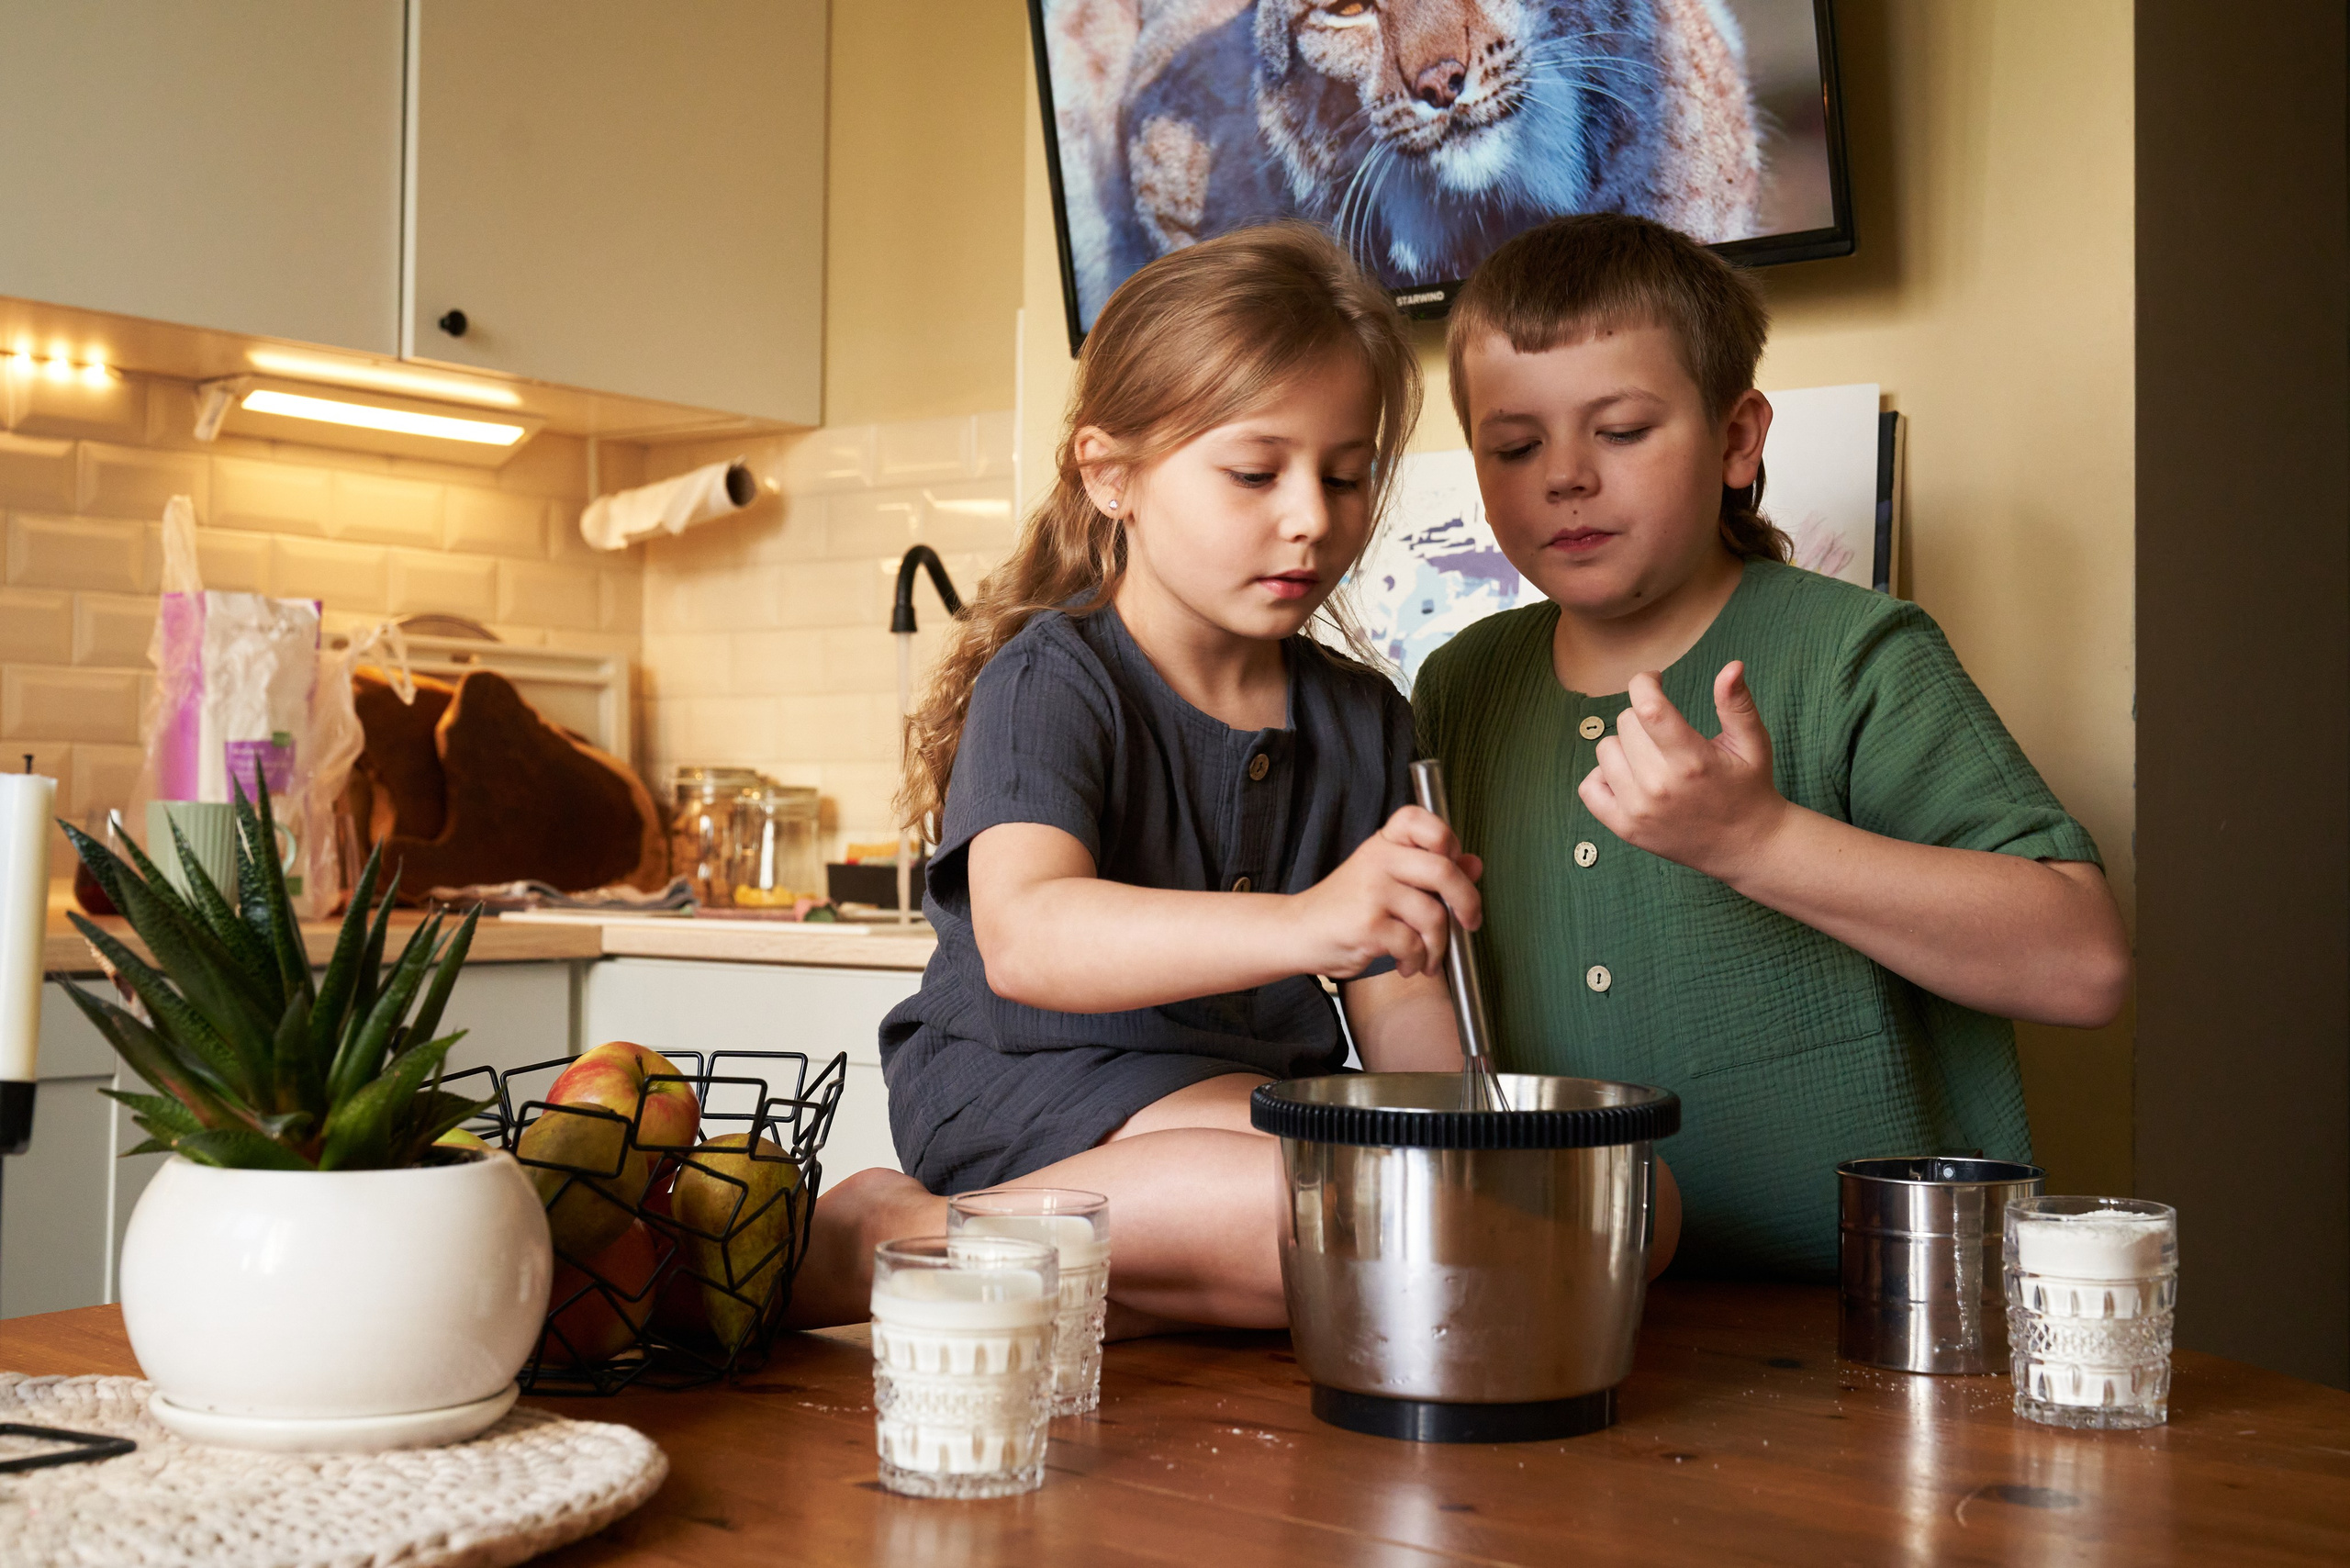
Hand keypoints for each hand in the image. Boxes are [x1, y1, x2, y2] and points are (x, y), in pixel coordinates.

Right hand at [1292, 806, 1482, 979]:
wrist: (1297, 933)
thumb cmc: (1345, 908)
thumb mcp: (1386, 880)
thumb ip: (1429, 871)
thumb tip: (1475, 864)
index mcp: (1382, 843)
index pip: (1420, 820)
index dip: (1448, 840)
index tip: (1455, 865)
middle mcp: (1377, 859)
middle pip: (1443, 871)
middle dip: (1468, 903)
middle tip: (1470, 922)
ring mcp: (1371, 891)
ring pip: (1433, 916)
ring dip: (1439, 947)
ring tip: (1428, 959)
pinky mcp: (1367, 925)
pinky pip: (1414, 945)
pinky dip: (1417, 962)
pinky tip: (1406, 965)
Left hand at [1579, 662, 1788, 882]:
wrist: (1746, 846)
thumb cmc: (1748, 787)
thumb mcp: (1752, 743)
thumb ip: (1737, 704)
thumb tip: (1732, 665)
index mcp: (1692, 760)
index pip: (1648, 707)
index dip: (1645, 682)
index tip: (1655, 680)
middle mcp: (1660, 786)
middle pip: (1626, 723)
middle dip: (1645, 717)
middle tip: (1668, 734)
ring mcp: (1638, 810)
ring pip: (1606, 749)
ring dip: (1626, 746)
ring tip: (1653, 757)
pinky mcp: (1624, 828)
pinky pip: (1589, 788)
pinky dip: (1604, 776)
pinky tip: (1629, 776)